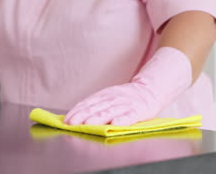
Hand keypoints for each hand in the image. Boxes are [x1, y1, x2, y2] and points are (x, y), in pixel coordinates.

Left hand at [64, 47, 192, 126]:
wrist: (149, 91)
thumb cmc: (123, 98)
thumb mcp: (106, 98)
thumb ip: (92, 106)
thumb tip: (72, 116)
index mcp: (103, 96)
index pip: (86, 104)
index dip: (76, 112)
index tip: (66, 121)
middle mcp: (112, 99)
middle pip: (95, 108)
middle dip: (82, 116)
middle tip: (72, 123)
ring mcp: (124, 104)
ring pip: (109, 112)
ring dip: (97, 118)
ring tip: (88, 124)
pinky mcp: (137, 111)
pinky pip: (129, 116)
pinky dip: (122, 119)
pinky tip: (115, 123)